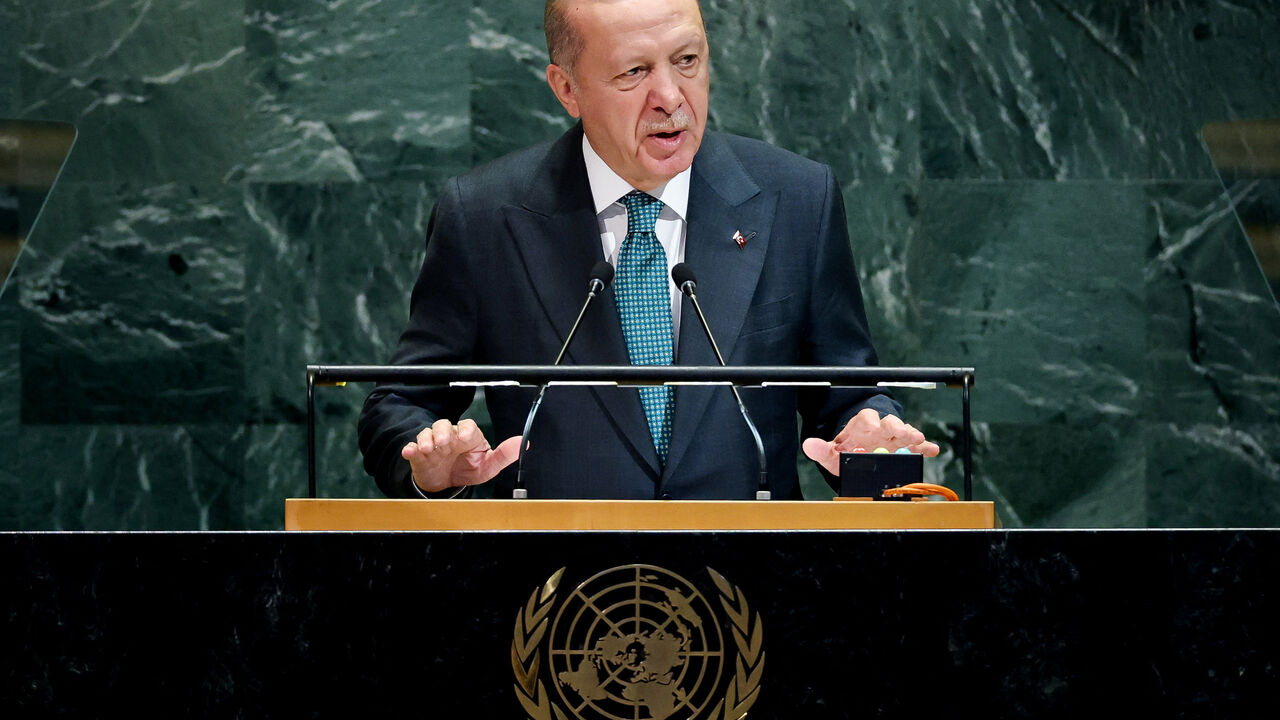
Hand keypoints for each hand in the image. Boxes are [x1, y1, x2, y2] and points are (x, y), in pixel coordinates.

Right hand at [400, 418, 521, 493]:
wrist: (445, 484)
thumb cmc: (467, 469)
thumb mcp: (487, 466)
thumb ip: (504, 455)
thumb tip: (523, 444)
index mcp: (468, 437)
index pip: (467, 426)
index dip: (465, 429)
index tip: (465, 437)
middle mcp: (450, 437)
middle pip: (444, 425)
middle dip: (443, 432)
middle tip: (444, 442)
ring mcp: (433, 445)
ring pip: (427, 433)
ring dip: (427, 439)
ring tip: (429, 449)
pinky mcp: (419, 455)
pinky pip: (411, 447)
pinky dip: (410, 449)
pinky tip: (410, 452)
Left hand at [801, 408, 940, 474]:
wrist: (859, 458)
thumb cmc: (847, 452)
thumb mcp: (832, 453)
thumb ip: (821, 449)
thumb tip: (808, 444)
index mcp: (862, 425)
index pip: (866, 417)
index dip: (870, 421)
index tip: (872, 428)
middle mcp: (880, 429)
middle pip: (889, 422)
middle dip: (896, 426)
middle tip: (901, 433)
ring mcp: (894, 438)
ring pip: (905, 431)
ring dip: (913, 435)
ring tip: (920, 440)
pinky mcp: (905, 448)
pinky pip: (917, 446)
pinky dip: (925, 447)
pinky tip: (932, 450)